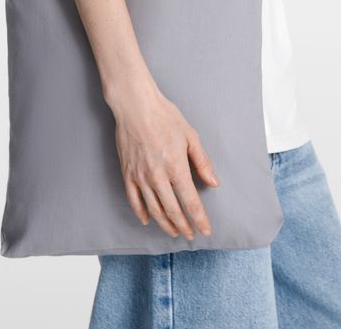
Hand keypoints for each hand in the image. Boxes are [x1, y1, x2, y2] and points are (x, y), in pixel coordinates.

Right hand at [110, 82, 219, 238]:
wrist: (135, 106)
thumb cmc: (165, 116)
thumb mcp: (190, 136)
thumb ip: (202, 162)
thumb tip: (213, 182)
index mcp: (176, 167)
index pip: (190, 202)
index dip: (199, 219)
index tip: (205, 230)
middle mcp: (158, 176)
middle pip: (172, 211)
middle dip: (183, 226)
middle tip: (190, 234)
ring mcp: (140, 176)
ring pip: (154, 210)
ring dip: (165, 224)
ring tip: (173, 231)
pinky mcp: (127, 173)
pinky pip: (134, 200)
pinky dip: (141, 213)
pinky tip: (148, 219)